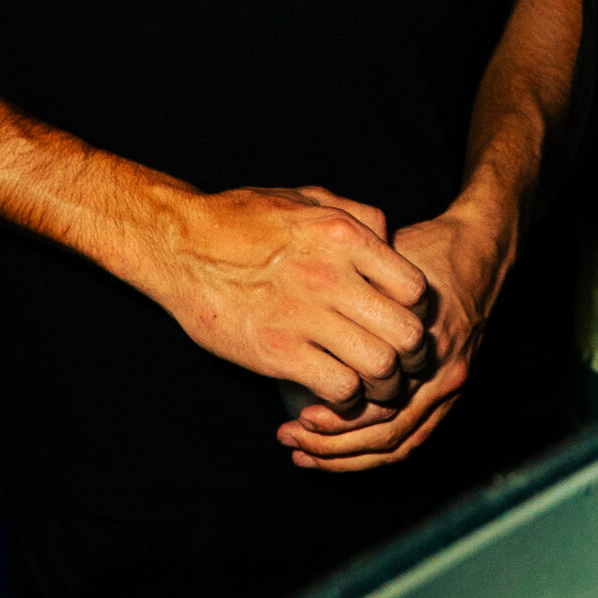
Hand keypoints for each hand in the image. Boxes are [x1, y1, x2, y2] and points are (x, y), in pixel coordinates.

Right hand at [130, 182, 431, 412]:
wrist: (178, 245)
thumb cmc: (242, 219)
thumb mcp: (306, 198)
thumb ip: (356, 215)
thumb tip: (391, 239)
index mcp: (343, 236)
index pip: (415, 288)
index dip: (418, 312)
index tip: (404, 321)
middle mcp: (331, 276)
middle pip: (406, 333)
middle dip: (412, 356)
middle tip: (403, 364)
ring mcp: (304, 316)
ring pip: (379, 367)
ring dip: (384, 384)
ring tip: (374, 385)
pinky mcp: (278, 352)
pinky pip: (339, 388)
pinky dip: (347, 399)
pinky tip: (337, 393)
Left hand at [274, 197, 509, 471]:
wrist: (479, 248)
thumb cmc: (427, 253)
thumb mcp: (386, 267)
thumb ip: (354, 297)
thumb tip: (300, 329)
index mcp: (428, 349)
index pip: (380, 409)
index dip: (336, 420)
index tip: (296, 417)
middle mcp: (443, 376)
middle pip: (387, 435)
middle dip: (334, 446)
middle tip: (290, 439)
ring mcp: (451, 387)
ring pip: (400, 444)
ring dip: (351, 456)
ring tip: (305, 453)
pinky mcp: (450, 391)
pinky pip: (414, 435)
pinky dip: (376, 450)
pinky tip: (340, 453)